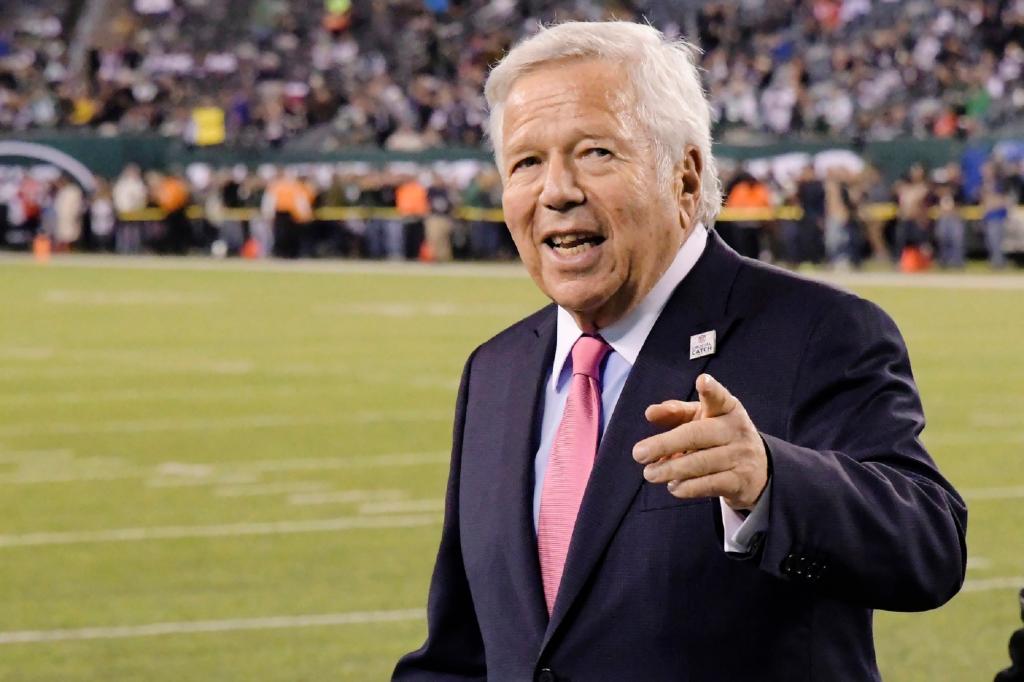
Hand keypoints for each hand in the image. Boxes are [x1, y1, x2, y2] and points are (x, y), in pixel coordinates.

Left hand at [632, 374, 767, 510]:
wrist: (758, 471)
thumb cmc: (719, 438)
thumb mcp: (701, 419)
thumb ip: (676, 413)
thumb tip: (650, 413)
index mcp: (727, 409)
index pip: (719, 398)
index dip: (711, 390)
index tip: (702, 381)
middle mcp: (736, 430)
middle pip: (697, 435)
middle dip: (665, 444)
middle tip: (638, 454)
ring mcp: (740, 457)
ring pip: (700, 463)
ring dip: (670, 470)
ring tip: (650, 473)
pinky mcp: (739, 482)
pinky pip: (709, 485)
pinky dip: (687, 487)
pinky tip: (673, 486)